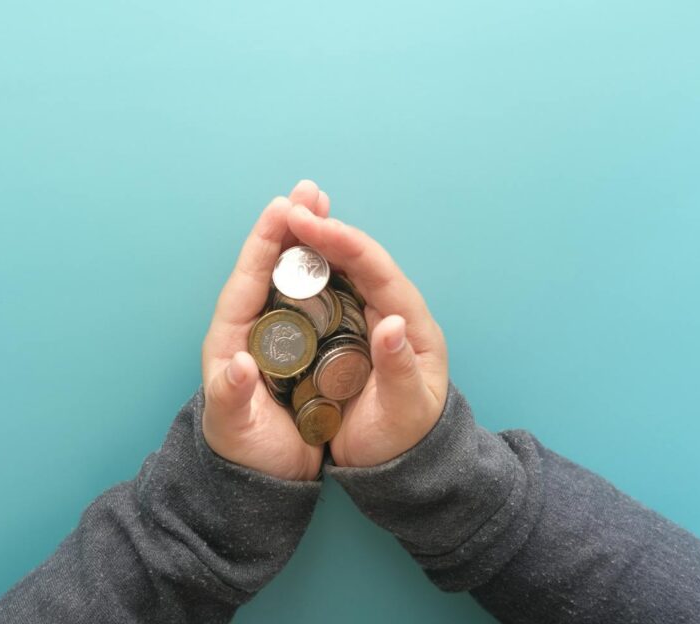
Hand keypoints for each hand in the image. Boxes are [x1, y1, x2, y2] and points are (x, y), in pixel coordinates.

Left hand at [200, 181, 331, 480]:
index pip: (246, 280)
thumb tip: (238, 365)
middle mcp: (252, 329)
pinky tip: (342, 253)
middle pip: (270, 267)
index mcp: (230, 340)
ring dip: (309, 241)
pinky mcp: (301, 348)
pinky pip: (314, 300)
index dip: (263, 244)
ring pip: (293, 277)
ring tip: (325, 205)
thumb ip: (231, 397)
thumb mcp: (233, 429)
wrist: (262, 482)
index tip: (281, 209)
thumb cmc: (243, 454)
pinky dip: (327, 272)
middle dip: (290, 227)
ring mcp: (277, 336)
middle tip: (311, 189)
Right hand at [286, 205, 448, 466]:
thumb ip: (400, 367)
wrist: (405, 465)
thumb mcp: (405, 412)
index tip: (309, 223)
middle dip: (325, 229)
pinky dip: (310, 268)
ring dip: (316, 241)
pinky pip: (331, 290)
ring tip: (287, 215)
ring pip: (344, 269)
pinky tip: (287, 256)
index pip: (377, 270)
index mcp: (412, 324)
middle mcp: (394, 312)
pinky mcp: (352, 333)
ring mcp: (372, 320)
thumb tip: (393, 323)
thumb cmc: (405, 440)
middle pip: (359, 259)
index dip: (344, 242)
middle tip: (290, 205)